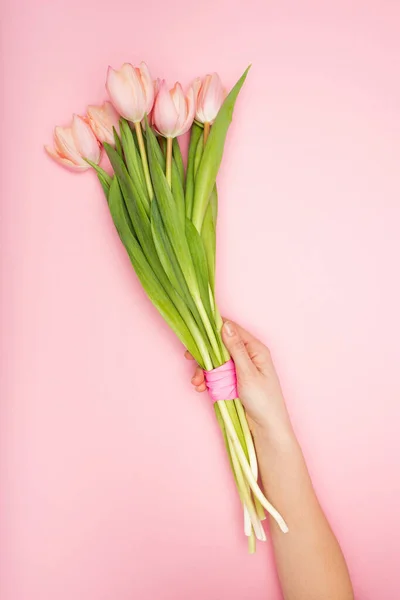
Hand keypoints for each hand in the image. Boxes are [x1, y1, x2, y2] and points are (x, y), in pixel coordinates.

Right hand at [185, 320, 291, 435]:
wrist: (266, 429)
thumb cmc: (263, 400)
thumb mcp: (248, 372)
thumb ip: (235, 349)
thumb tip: (225, 325)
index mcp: (254, 349)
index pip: (231, 330)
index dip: (213, 329)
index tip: (196, 334)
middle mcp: (246, 356)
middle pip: (219, 346)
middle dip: (204, 354)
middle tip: (189, 357)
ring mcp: (238, 369)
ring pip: (214, 361)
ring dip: (203, 370)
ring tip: (197, 382)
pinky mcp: (232, 382)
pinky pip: (215, 375)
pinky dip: (206, 380)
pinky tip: (200, 388)